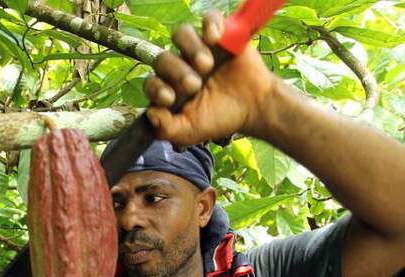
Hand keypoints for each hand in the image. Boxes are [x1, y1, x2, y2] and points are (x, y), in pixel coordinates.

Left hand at [144, 11, 277, 144]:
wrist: (253, 107)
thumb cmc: (219, 119)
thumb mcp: (191, 131)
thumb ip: (166, 129)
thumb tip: (150, 114)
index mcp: (168, 88)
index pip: (151, 83)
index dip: (155, 89)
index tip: (169, 99)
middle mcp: (179, 65)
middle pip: (163, 59)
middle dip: (176, 72)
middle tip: (194, 85)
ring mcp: (198, 47)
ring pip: (181, 35)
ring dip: (191, 49)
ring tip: (206, 65)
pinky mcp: (220, 35)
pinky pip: (209, 18)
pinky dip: (210, 24)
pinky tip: (215, 38)